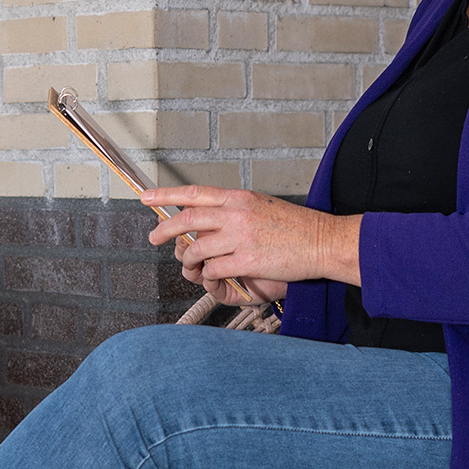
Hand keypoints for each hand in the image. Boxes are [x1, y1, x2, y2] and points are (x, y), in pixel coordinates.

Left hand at [142, 187, 361, 299]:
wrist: (322, 241)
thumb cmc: (295, 226)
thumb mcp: (260, 206)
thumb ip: (234, 210)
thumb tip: (208, 214)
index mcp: (239, 198)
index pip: (195, 193)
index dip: (166, 195)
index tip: (147, 198)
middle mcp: (236, 214)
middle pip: (188, 219)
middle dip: (165, 230)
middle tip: (154, 238)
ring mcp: (241, 237)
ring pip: (197, 249)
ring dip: (188, 260)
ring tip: (190, 264)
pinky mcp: (247, 261)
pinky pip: (214, 270)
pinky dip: (209, 276)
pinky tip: (216, 275)